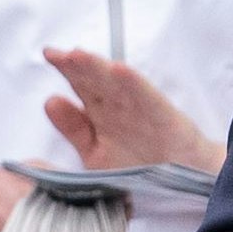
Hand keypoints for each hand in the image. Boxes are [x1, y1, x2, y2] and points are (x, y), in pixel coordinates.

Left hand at [40, 48, 224, 171]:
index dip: (66, 68)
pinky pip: (146, 98)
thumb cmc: (138, 164)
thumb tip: (50, 101)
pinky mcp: (161, 116)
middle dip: (76, 65)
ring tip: (78, 56)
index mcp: (101, 111)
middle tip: (57, 53)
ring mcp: (139, 109)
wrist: (182, 178)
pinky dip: (134, 85)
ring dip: (97, 69)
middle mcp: (118, 105)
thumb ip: (74, 128)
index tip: (50, 54)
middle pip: (94, 79)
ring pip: (115, 84)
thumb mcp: (96, 152)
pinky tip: (120, 72)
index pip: (81, 83)